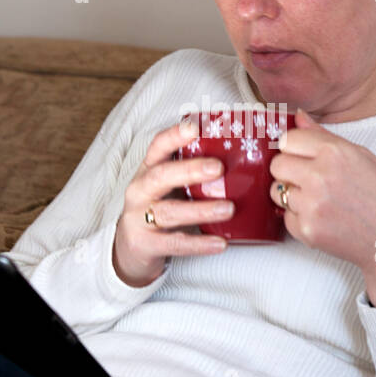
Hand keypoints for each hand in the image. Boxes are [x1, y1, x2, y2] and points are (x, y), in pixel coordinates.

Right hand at [112, 118, 232, 286]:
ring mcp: (139, 218)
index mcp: (148, 170)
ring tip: (228, 209)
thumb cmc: (159, 208)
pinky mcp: (144, 244)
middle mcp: (140, 190)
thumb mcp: (170, 186)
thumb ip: (194, 174)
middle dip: (189, 170)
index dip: (174, 136)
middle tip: (218, 168)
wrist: (131, 248)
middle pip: (160, 176)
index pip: (157, 147)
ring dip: (200, 209)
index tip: (195, 127)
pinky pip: (174, 243)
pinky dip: (198, 244)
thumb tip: (244, 161)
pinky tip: (220, 243)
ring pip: (169, 211)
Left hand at [269, 109, 375, 305]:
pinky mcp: (307, 230)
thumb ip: (324, 136)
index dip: (295, 148)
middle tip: (310, 180)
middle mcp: (319, 176)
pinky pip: (286, 217)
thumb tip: (298, 116)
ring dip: (292, 194)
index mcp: (334, 152)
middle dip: (288, 171)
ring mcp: (311, 205)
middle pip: (277, 164)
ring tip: (320, 200)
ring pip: (277, 191)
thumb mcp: (362, 156)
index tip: (304, 156)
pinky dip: (299, 218)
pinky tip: (323, 218)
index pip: (288, 139)